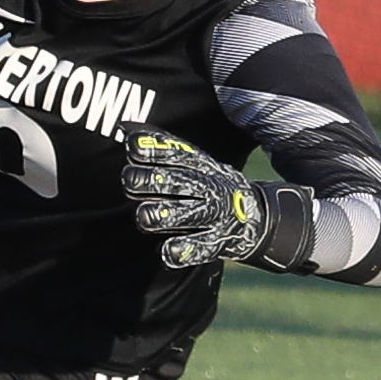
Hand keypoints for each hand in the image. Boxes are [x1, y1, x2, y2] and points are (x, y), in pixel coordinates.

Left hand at [120, 127, 314, 272]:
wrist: (255, 215)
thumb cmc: (209, 184)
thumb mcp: (193, 161)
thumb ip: (161, 145)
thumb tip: (125, 127)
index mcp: (199, 166)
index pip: (175, 155)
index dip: (154, 151)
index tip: (132, 147)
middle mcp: (206, 188)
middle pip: (178, 182)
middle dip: (153, 181)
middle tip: (129, 180)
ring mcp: (213, 216)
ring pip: (186, 215)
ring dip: (164, 215)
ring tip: (144, 216)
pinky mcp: (217, 242)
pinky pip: (200, 247)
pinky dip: (184, 251)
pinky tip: (167, 252)